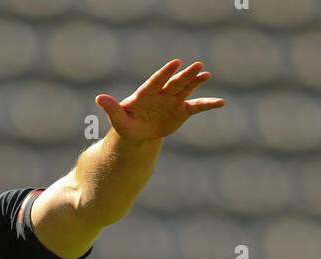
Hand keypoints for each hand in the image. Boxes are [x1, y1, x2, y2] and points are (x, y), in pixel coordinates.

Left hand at [95, 59, 223, 142]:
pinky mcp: (181, 111)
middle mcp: (162, 94)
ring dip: (196, 82)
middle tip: (197, 64)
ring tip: (207, 74)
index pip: (156, 81)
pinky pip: (196, 106)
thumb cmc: (127, 125)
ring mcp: (173, 101)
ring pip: (186, 89)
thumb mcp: (118, 120)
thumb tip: (99, 98)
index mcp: (146, 94)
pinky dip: (208, 104)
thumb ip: (111, 108)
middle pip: (174, 83)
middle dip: (185, 75)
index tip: (175, 63)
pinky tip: (221, 102)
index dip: (165, 73)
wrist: (139, 133)